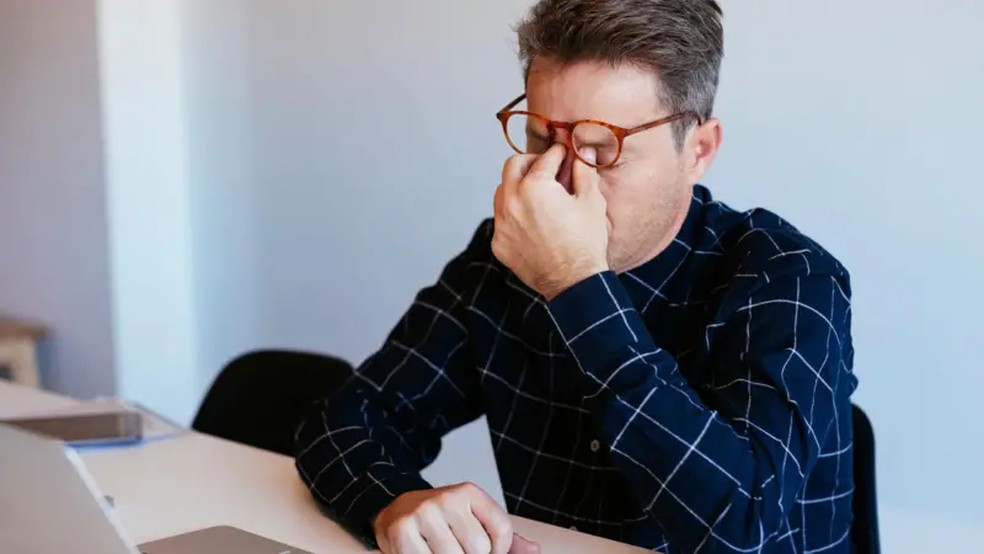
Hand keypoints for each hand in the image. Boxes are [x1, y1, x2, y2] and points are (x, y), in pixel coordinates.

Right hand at [374, 482, 539, 553]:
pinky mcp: (402, 531)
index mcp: (470, 492)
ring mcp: (423, 513)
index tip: (487, 551)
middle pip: (478, 549)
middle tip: (456, 549)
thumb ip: (503, 537)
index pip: (502, 530)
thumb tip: (534, 550)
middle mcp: (447, 498)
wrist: (396, 510)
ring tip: (439, 550)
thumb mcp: (473, 520)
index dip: (499, 551)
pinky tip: (425, 552)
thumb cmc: (441, 520)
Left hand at [493, 143, 609, 300]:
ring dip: (517, 186)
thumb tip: (580, 154)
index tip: (562, 153)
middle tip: (545, 167)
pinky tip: (532, 221)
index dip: (557, 153)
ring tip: (537, 194)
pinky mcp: (499, 243)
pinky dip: (514, 214)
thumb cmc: (586, 243)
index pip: (544, 158)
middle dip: (530, 162)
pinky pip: (501, 219)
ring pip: (502, 191)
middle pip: (512, 166)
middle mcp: (512, 201)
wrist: (574, 283)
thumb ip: (583, 172)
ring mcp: (502, 224)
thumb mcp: (591, 201)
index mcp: (535, 187)